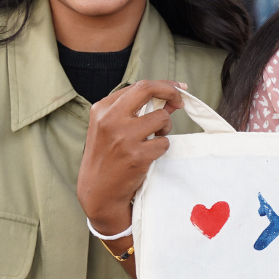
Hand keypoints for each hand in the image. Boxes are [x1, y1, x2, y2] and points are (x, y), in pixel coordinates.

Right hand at [76, 80, 184, 235]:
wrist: (98, 192)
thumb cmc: (108, 158)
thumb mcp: (111, 129)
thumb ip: (135, 112)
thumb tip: (169, 100)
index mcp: (101, 109)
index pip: (138, 86)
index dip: (163, 85)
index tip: (177, 89)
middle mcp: (110, 120)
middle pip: (147, 89)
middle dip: (170, 91)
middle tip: (179, 101)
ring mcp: (123, 138)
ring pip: (161, 118)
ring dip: (164, 128)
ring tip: (153, 139)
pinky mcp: (136, 156)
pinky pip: (164, 143)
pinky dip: (161, 148)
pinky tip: (148, 156)